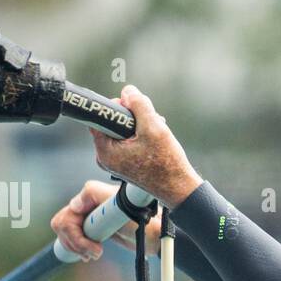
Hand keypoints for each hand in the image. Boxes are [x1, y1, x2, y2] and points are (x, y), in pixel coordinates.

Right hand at [50, 179, 162, 259]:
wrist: (155, 235)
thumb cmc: (142, 218)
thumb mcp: (120, 203)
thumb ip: (94, 194)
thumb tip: (73, 205)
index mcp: (90, 197)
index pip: (65, 219)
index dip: (77, 237)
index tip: (97, 247)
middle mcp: (87, 206)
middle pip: (61, 226)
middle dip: (74, 243)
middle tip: (93, 253)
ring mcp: (89, 218)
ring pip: (64, 234)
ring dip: (76, 248)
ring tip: (94, 255)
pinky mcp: (94, 230)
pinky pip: (73, 239)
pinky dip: (78, 249)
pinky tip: (89, 254)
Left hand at [89, 86, 202, 207]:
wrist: (179, 188)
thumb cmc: (166, 165)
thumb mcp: (154, 127)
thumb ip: (139, 105)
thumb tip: (128, 91)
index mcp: (105, 151)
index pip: (100, 117)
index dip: (117, 107)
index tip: (134, 108)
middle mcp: (106, 157)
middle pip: (112, 123)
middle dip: (132, 117)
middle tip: (150, 121)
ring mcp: (115, 161)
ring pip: (122, 131)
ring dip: (139, 126)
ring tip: (156, 132)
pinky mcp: (126, 163)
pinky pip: (128, 141)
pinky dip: (141, 136)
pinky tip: (155, 140)